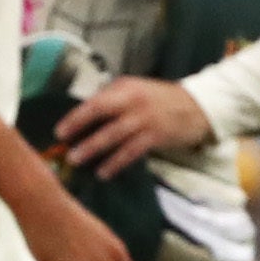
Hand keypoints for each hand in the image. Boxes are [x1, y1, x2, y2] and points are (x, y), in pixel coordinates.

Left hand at [57, 75, 213, 177]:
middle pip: (99, 113)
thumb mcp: (136, 90)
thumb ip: (113, 99)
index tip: (59, 131)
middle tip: (63, 146)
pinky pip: (131, 152)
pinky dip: (115, 162)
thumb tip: (83, 114)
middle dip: (78, 129)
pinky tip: (103, 172)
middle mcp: (132, 100)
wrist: (199, 106)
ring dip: (92, 148)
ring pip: (113, 135)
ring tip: (76, 159)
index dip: (74, 117)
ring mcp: (145, 118)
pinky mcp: (156, 136)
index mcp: (124, 88)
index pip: (93, 101)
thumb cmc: (161, 100)